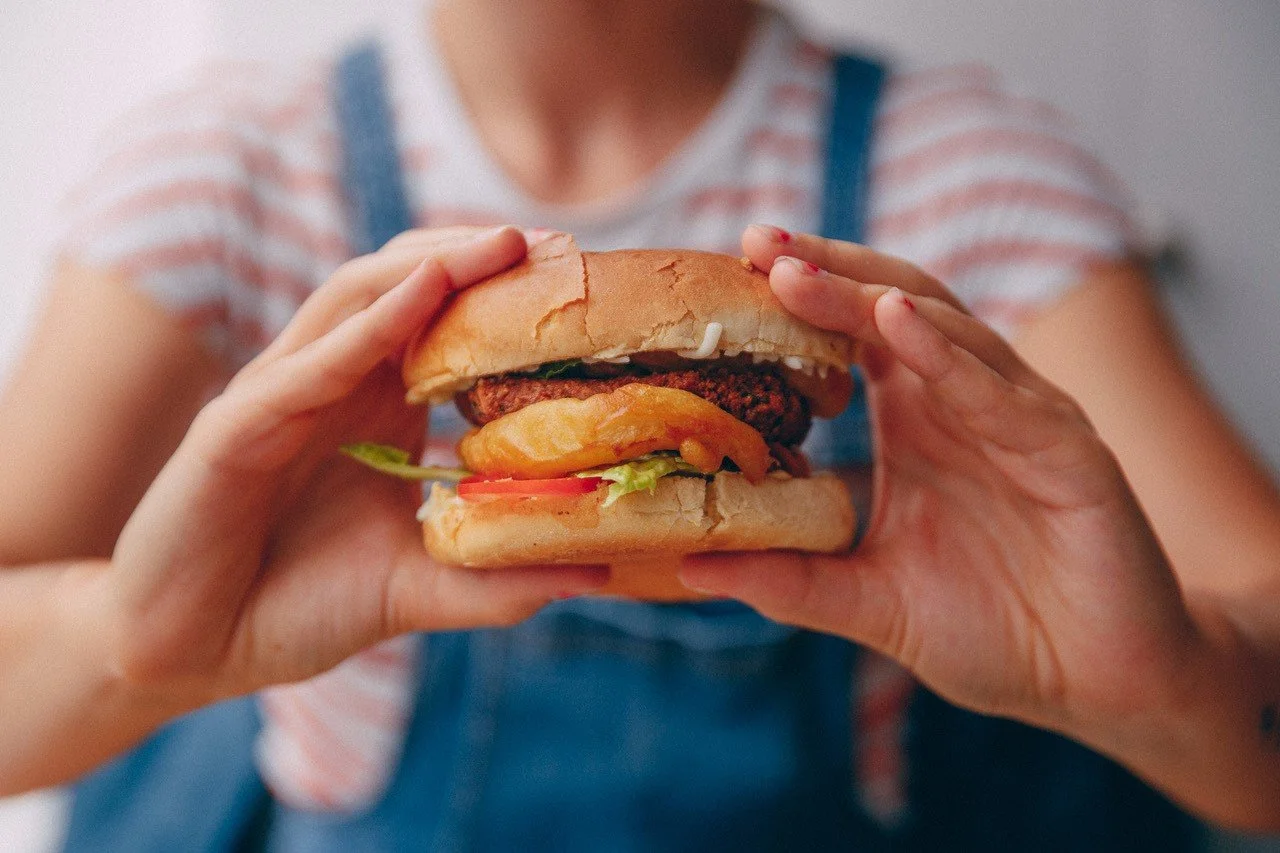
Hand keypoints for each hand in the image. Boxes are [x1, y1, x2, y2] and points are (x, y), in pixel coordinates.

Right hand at [105, 226, 606, 702]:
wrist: (192, 653)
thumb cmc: (294, 606)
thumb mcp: (415, 589)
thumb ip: (495, 582)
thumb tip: (595, 572)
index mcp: (373, 410)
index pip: (441, 326)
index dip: (503, 297)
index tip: (579, 286)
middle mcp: (329, 386)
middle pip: (404, 289)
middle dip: (477, 259)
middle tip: (555, 246)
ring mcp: (279, 397)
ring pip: (354, 300)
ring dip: (431, 267)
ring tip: (503, 246)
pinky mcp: (234, 428)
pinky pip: (308, 364)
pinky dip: (367, 326)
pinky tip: (424, 293)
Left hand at [682, 225, 1202, 733]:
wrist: (1095, 682)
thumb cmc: (990, 628)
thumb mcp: (869, 601)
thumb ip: (789, 580)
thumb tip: (690, 564)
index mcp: (918, 420)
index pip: (852, 333)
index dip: (799, 298)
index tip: (730, 269)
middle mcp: (966, 402)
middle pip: (893, 305)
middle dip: (825, 269)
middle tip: (755, 242)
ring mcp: (1021, 419)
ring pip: (945, 331)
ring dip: (869, 297)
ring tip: (797, 274)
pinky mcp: (1069, 454)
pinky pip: (1002, 394)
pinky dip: (948, 356)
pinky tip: (897, 324)